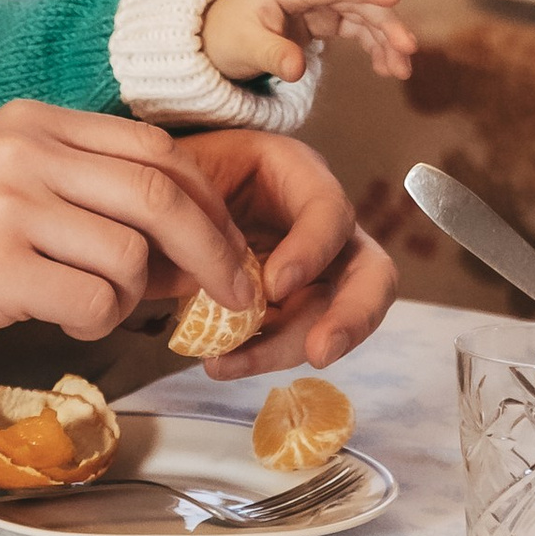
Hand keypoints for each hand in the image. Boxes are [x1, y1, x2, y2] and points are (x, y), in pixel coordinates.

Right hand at [0, 102, 260, 379]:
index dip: (208, 205)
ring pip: (133, 251)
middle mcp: (21, 148)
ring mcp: (5, 203)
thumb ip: (91, 200)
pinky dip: (98, 323)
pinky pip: (94, 297)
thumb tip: (195, 245)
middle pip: (162, 193)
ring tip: (95, 311)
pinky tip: (64, 323)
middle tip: (232, 298)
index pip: (156, 149)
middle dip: (213, 254)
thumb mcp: (9, 196)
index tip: (229, 252)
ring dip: (134, 298)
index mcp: (30, 120)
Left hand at [172, 126, 397, 374]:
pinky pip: (292, 337)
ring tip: (228, 363)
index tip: (274, 286)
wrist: (162, 197)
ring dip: (287, 348)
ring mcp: (314, 269)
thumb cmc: (179, 172)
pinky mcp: (290, 304)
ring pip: (331, 318)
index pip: (331, 210)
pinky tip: (220, 363)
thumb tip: (210, 273)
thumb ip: (198, 213)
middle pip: (372, 274)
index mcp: (299, 174)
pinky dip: (260, 354)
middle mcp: (322, 225)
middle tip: (319, 354)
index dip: (312, 249)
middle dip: (352, 318)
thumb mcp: (183, 173)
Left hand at [203, 0, 414, 85]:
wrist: (215, 35)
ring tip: (401, 70)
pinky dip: (374, 45)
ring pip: (363, 15)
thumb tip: (295, 69)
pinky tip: (386, 66)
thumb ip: (271, 56)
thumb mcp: (244, 47)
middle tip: (408, 51)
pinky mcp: (323, 16)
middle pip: (356, 1)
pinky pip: (357, 28)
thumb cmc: (226, 34)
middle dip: (385, 24)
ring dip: (385, 40)